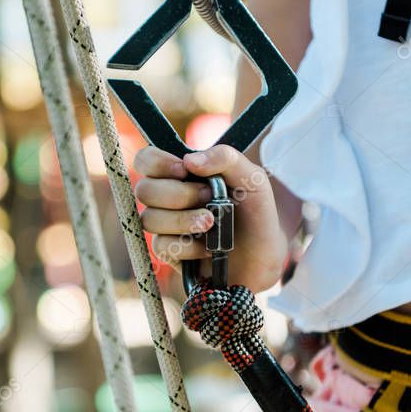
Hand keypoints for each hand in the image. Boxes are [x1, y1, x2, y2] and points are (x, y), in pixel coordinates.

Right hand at [133, 144, 287, 291]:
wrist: (266, 252)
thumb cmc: (255, 210)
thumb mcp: (251, 177)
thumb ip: (225, 158)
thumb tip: (189, 160)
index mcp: (182, 173)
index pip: (147, 160)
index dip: (157, 163)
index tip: (183, 170)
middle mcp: (167, 198)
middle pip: (144, 190)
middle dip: (178, 194)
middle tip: (208, 197)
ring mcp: (166, 226)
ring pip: (150, 219)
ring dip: (182, 220)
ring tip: (210, 223)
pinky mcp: (170, 253)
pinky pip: (161, 246)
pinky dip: (187, 246)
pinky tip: (207, 248)